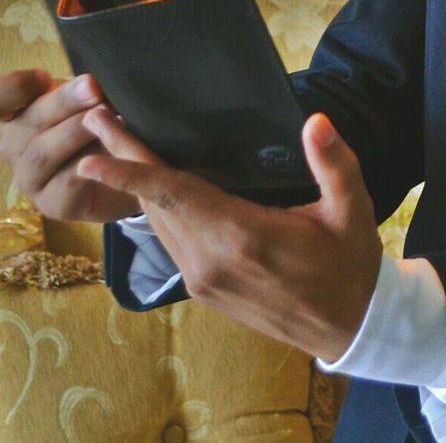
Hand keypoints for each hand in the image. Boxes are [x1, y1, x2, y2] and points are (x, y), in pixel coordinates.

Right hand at [0, 71, 140, 222]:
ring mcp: (29, 179)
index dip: (9, 88)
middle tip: (94, 88)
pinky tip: (113, 151)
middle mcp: (14, 146)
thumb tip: (89, 83)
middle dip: (63, 102)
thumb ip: (79, 87)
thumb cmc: (100, 122)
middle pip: (26, 122)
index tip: (44, 78)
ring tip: (109, 116)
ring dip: (75, 133)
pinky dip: (92, 164)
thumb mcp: (89, 96)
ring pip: (41, 154)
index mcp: (15, 113)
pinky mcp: (54, 204)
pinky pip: (67, 183)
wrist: (127, 167)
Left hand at [79, 108, 381, 361]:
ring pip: (158, 224)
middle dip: (123, 161)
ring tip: (112, 146)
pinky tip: (149, 188)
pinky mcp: (204, 288)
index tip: (92, 154)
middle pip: (155, 203)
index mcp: (242, 238)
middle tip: (97, 119)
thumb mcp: (352, 208)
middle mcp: (210, 262)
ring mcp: (203, 280)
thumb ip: (333, 163)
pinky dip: (154, 208)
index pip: (174, 196)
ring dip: (134, 184)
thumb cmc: (350, 263)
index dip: (130, 172)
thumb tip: (315, 121)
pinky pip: (169, 240)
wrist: (348, 325)